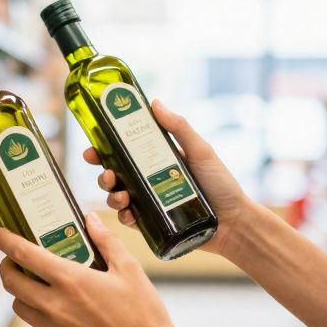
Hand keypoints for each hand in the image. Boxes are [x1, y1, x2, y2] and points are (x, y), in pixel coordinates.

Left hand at [0, 214, 188, 326]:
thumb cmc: (143, 312)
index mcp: (70, 279)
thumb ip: (106, 241)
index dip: (5, 241)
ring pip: (20, 306)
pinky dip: (42, 314)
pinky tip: (61, 309)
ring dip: (21, 292)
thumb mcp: (129, 269)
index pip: (23, 254)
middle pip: (10, 282)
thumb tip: (90, 219)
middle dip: (6, 266)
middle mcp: (54, 305)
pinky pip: (39, 326)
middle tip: (13, 259)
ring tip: (35, 284)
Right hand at [88, 100, 252, 257]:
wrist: (234, 223)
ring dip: (112, 195)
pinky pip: (130, 220)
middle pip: (115, 174)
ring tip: (122, 196)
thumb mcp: (201, 151)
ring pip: (118, 196)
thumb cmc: (222, 184)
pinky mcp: (152, 224)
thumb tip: (155, 102)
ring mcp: (150, 203)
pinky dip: (124, 217)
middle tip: (106, 174)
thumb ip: (179, 128)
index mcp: (158, 159)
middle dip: (103, 174)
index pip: (125, 150)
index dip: (105, 148)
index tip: (93, 148)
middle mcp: (150, 180)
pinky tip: (128, 214)